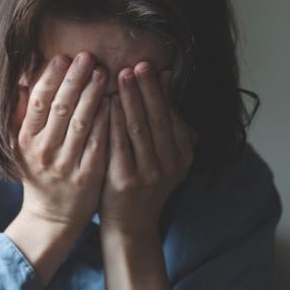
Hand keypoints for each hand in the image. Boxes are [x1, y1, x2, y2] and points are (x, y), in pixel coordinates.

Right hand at [10, 52, 110, 232]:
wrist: (52, 217)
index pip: (38, 101)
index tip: (64, 57)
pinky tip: (115, 102)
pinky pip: (99, 142)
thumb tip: (21, 80)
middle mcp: (44, 151)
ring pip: (81, 122)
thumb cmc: (40, 174)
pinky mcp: (88, 176)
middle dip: (75, 79)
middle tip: (88, 56)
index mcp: (26, 140)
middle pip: (60, 107)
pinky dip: (107, 120)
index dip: (50, 77)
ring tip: (104, 72)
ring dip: (93, 94)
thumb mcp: (22, 146)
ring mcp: (66, 165)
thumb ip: (22, 115)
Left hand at [98, 61, 198, 234]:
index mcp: (183, 156)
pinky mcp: (125, 180)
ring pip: (138, 128)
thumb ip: (166, 123)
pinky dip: (112, 120)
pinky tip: (105, 102)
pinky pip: (118, 143)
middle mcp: (170, 165)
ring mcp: (149, 174)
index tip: (155, 69)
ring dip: (130, 99)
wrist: (130, 225)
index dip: (163, 92)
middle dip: (147, 89)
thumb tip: (166, 78)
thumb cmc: (142, 183)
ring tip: (121, 75)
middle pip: (158, 119)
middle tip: (138, 65)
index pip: (173, 117)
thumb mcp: (164, 157)